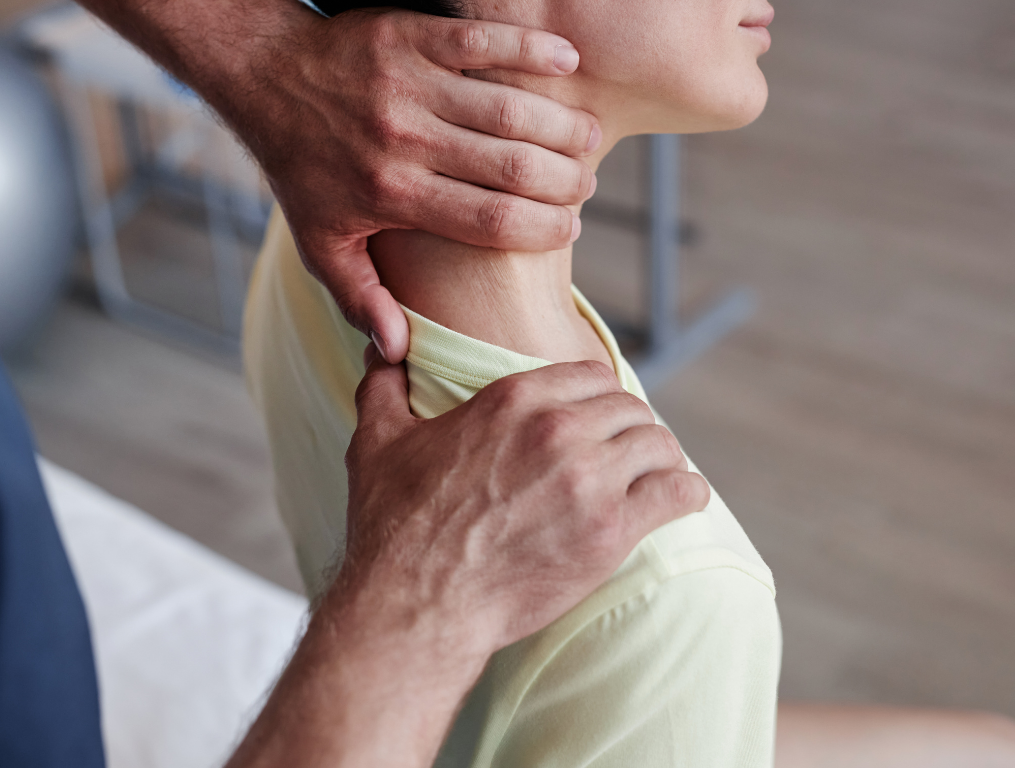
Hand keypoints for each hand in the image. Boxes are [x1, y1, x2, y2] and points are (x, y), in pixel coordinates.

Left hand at [236, 9, 600, 362]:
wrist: (265, 80)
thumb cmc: (301, 169)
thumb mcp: (320, 244)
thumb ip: (360, 298)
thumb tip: (400, 351)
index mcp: (392, 195)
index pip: (491, 220)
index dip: (542, 228)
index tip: (567, 230)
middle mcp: (404, 141)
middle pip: (513, 167)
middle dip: (564, 180)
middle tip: (584, 186)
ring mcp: (409, 84)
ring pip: (510, 107)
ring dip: (562, 123)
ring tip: (588, 138)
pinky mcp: (411, 34)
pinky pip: (485, 39)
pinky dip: (533, 49)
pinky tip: (568, 61)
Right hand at [333, 352, 708, 656]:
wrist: (417, 603)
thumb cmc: (393, 526)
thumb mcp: (375, 442)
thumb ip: (383, 386)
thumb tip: (382, 348)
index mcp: (511, 400)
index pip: (588, 374)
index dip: (595, 395)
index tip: (595, 418)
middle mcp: (557, 430)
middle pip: (629, 407)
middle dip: (629, 428)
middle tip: (623, 454)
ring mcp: (589, 481)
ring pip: (659, 444)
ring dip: (658, 458)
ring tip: (652, 476)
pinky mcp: (611, 532)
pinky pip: (677, 492)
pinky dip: (684, 493)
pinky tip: (679, 499)